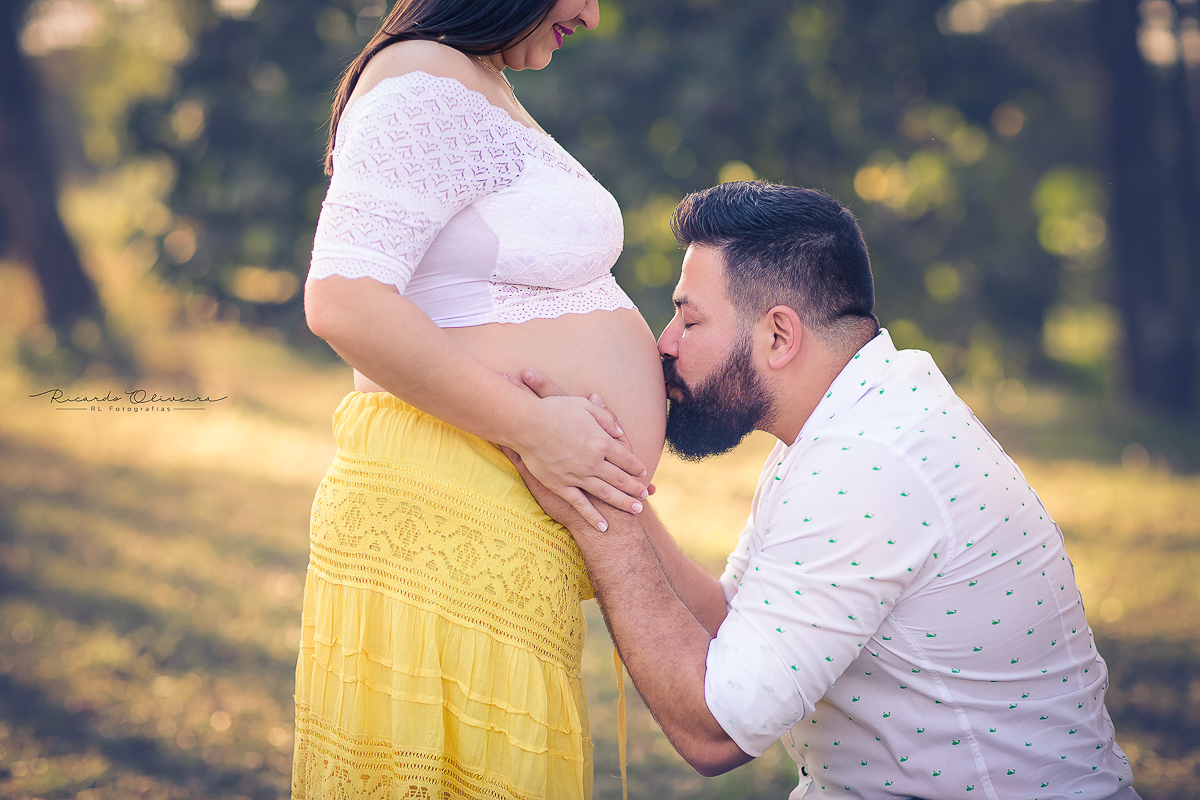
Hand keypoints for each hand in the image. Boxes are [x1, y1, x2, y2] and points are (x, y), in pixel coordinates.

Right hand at [505, 369, 647, 531]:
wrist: (527, 424)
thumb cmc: (555, 410)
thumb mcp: (585, 406)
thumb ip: (606, 418)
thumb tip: (620, 431)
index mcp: (602, 442)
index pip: (626, 458)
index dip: (636, 466)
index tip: (643, 472)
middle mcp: (594, 463)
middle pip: (621, 479)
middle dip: (635, 488)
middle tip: (645, 495)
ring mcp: (578, 477)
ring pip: (606, 494)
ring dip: (623, 503)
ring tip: (636, 511)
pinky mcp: (561, 486)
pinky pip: (580, 504)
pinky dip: (593, 517)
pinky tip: (603, 527)